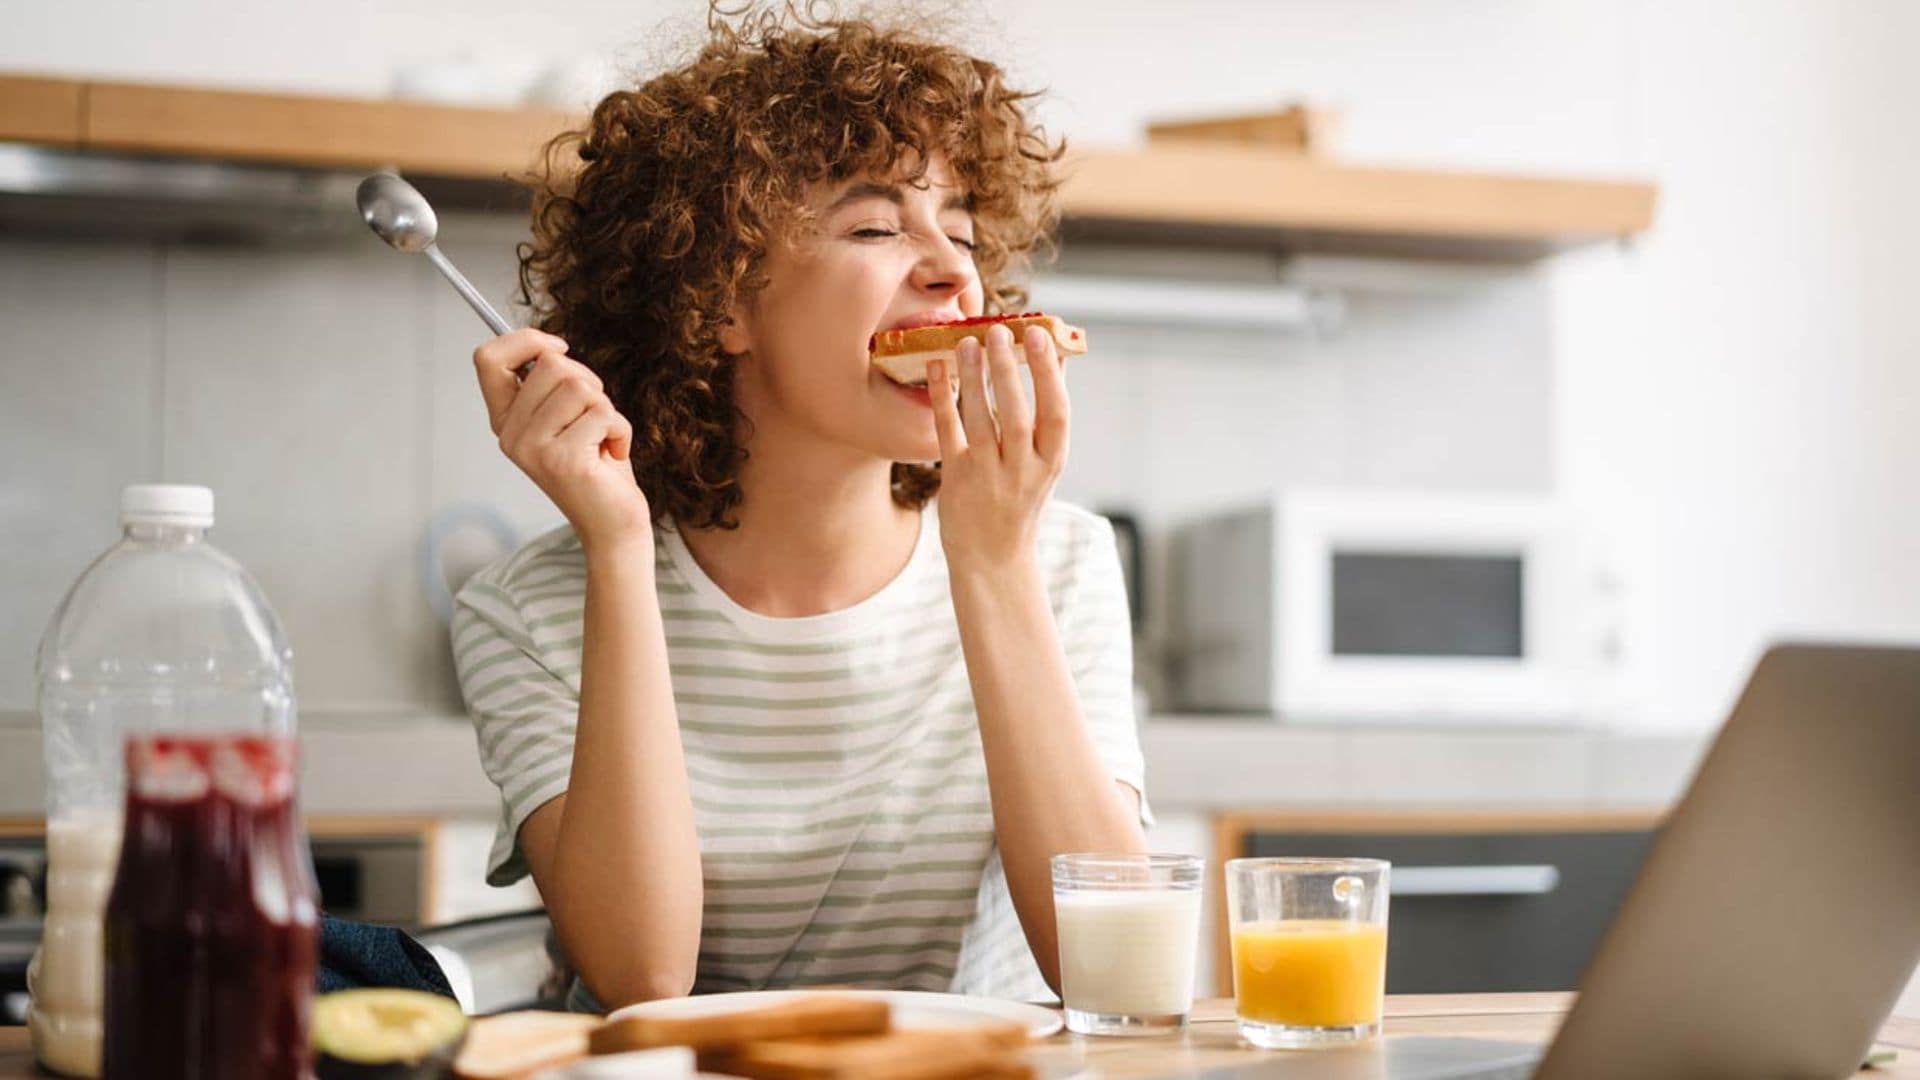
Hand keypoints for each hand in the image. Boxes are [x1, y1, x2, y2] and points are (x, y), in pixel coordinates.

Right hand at [473, 329, 650, 553]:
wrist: (612, 523)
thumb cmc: (596, 466)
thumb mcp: (566, 416)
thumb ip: (550, 385)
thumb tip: (548, 346)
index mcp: (505, 420)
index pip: (488, 358)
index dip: (527, 340)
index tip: (559, 347)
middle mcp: (510, 434)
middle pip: (550, 364)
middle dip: (588, 380)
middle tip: (595, 415)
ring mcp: (533, 448)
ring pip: (579, 386)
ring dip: (606, 408)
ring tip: (602, 437)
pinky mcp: (562, 460)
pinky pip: (603, 413)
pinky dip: (621, 429)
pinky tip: (613, 453)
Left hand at [928, 322, 1069, 570]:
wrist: (994, 557)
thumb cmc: (1021, 496)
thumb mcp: (1045, 459)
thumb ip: (1049, 410)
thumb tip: (1059, 353)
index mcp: (1052, 461)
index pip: (1056, 412)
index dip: (1049, 373)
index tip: (1039, 334)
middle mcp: (1023, 470)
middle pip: (1015, 415)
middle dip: (1007, 371)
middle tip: (997, 331)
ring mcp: (988, 477)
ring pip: (980, 421)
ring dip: (973, 379)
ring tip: (967, 343)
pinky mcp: (956, 480)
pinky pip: (948, 433)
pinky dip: (942, 399)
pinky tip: (937, 369)